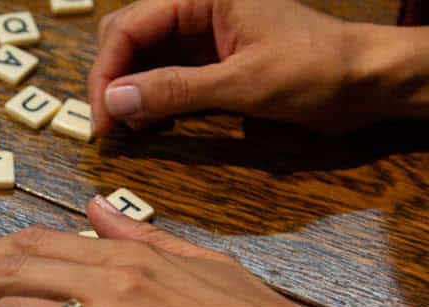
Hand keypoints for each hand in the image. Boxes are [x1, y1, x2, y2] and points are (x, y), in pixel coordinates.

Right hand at [88, 0, 406, 134]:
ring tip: (130, 132)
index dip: (106, 74)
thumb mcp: (244, 83)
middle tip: (111, 129)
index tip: (102, 122)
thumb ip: (176, 91)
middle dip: (111, 82)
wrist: (368, 81)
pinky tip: (153, 126)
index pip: (128, 28)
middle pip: (126, 39)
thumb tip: (114, 103)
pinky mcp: (210, 61)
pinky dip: (151, 102)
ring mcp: (202, 36)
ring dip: (128, 94)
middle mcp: (196, 10)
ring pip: (141, 60)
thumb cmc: (317, 71)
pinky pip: (163, 77)